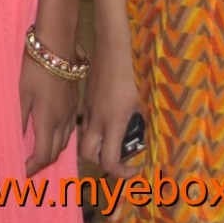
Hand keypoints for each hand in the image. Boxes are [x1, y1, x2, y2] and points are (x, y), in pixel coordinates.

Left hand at [20, 55, 79, 175]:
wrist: (57, 46)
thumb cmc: (35, 69)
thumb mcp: (22, 94)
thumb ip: (20, 120)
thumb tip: (16, 141)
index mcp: (48, 121)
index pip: (44, 155)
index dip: (33, 166)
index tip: (22, 171)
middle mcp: (63, 120)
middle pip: (56, 151)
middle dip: (42, 162)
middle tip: (28, 164)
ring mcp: (72, 111)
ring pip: (65, 141)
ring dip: (52, 150)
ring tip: (38, 151)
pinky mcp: (75, 102)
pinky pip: (70, 129)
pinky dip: (60, 138)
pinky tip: (51, 132)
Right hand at [79, 49, 141, 177]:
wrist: (111, 50)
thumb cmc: (130, 74)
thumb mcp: (139, 102)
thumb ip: (136, 123)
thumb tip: (138, 139)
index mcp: (113, 123)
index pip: (109, 161)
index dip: (121, 172)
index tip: (134, 169)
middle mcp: (97, 121)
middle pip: (89, 155)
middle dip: (101, 163)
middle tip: (119, 158)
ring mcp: (88, 111)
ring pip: (84, 140)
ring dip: (96, 148)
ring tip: (113, 142)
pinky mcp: (85, 103)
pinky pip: (84, 126)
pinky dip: (93, 132)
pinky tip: (106, 124)